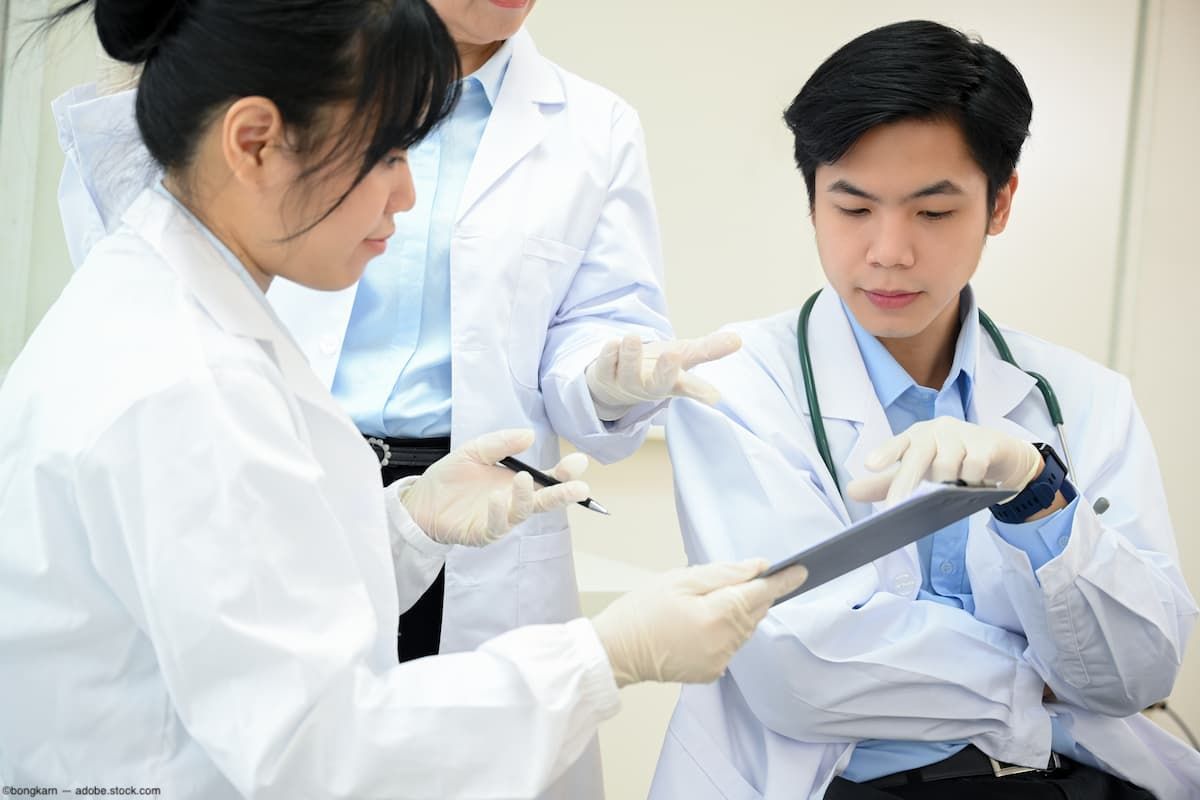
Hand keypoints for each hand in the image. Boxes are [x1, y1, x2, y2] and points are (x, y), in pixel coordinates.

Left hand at [396, 429, 588, 546]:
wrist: (420, 501)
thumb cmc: (451, 478)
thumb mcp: (474, 450)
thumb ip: (501, 443)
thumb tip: (530, 435)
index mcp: (517, 481)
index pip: (548, 478)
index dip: (564, 472)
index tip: (579, 461)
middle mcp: (513, 501)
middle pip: (545, 500)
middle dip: (564, 494)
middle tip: (579, 488)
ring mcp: (500, 519)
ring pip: (523, 513)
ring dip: (527, 497)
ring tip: (524, 478)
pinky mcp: (482, 533)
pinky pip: (496, 526)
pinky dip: (499, 512)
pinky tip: (495, 498)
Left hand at [584, 331, 741, 420]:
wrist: (614, 384)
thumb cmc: (654, 368)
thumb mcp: (682, 356)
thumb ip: (708, 349)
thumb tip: (738, 339)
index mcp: (671, 384)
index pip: (688, 387)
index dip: (700, 391)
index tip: (714, 396)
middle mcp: (648, 386)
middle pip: (658, 383)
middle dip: (665, 371)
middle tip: (674, 356)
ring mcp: (624, 381)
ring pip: (628, 371)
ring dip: (630, 355)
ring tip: (632, 337)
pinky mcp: (603, 374)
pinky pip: (604, 364)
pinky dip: (608, 353)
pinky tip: (612, 342)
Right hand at [590, 559, 807, 686]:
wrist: (615, 651)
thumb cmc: (641, 611)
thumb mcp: (679, 580)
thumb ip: (723, 574)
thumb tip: (757, 568)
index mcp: (717, 615)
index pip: (760, 593)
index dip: (782, 581)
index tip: (802, 569)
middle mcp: (724, 643)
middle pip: (754, 611)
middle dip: (754, 593)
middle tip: (741, 577)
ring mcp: (719, 661)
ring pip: (745, 629)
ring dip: (739, 612)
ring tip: (711, 600)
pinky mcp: (711, 672)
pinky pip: (731, 645)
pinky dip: (726, 630)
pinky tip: (703, 621)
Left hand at [846, 417, 1041, 505]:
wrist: (996, 452)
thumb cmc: (947, 459)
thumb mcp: (917, 470)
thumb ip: (885, 483)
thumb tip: (851, 491)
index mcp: (915, 437)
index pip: (897, 444)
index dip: (885, 453)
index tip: (869, 465)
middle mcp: (935, 431)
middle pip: (918, 456)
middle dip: (907, 482)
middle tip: (897, 506)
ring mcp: (960, 434)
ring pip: (947, 465)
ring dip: (948, 483)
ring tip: (954, 487)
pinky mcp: (985, 443)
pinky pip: (974, 467)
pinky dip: (972, 479)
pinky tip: (976, 481)